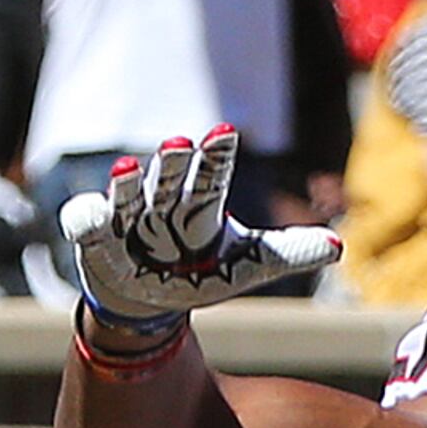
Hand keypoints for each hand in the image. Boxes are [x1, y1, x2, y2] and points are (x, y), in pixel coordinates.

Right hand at [62, 128, 338, 326]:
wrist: (157, 295)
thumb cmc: (207, 268)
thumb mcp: (251, 264)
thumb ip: (288, 252)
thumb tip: (339, 246)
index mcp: (201, 207)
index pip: (212, 178)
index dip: (217, 157)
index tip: (225, 132)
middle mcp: (163, 206)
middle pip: (170, 184)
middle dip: (174, 166)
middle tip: (180, 144)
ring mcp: (128, 221)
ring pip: (129, 201)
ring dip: (128, 188)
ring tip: (126, 169)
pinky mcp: (98, 241)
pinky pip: (89, 229)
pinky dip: (88, 222)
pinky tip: (90, 216)